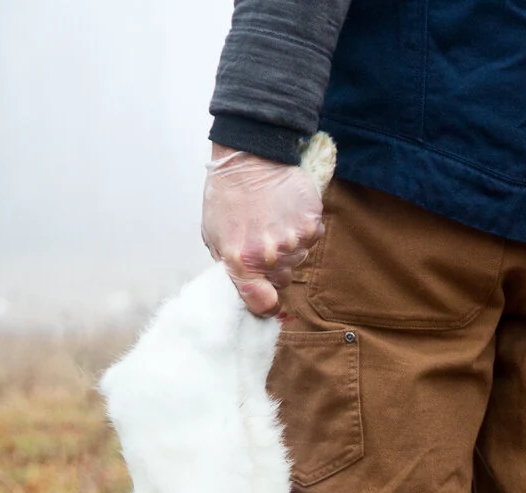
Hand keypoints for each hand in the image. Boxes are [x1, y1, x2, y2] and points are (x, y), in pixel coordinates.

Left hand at [200, 144, 324, 316]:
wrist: (249, 156)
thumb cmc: (227, 195)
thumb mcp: (213, 235)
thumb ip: (230, 267)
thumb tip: (248, 290)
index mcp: (241, 260)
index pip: (262, 304)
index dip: (265, 304)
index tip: (265, 300)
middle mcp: (270, 255)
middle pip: (282, 279)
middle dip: (273, 266)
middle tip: (261, 238)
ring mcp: (294, 240)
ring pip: (298, 258)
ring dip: (288, 245)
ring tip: (272, 219)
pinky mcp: (312, 223)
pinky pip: (311, 238)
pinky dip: (302, 228)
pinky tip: (287, 211)